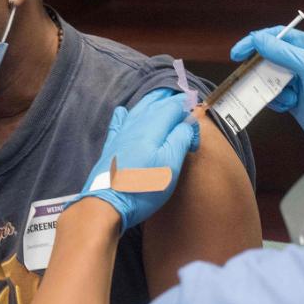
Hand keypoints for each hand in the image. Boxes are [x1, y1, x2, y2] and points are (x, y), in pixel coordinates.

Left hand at [74, 89, 200, 230]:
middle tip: (181, 100)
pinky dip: (124, 115)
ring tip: (159, 99)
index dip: (187, 109)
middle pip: (154, 103)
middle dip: (169, 100)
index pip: (174, 106)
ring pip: (138, 109)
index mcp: (153, 126)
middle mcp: (136, 125)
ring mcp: (121, 134)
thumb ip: (181, 138)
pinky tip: (123, 112)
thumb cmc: (143, 186)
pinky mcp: (111, 146)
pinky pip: (118, 122)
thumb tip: (187, 122)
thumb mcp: (171, 164)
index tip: (196, 118)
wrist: (107, 204)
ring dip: (151, 102)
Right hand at [230, 27, 303, 165]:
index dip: (258, 41)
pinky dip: (277, 100)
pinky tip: (289, 107)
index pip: (282, 35)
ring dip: (271, 87)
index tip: (238, 52)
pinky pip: (275, 93)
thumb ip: (284, 52)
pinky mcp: (297, 98)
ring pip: (272, 76)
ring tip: (286, 99)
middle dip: (263, 68)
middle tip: (251, 76)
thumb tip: (258, 39)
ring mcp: (303, 80)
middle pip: (274, 56)